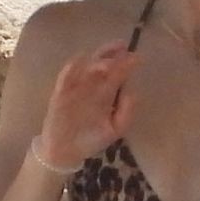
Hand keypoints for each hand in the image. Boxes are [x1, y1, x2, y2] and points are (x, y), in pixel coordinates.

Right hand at [38, 41, 137, 166]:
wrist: (67, 153)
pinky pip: (65, 79)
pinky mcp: (60, 94)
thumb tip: (133, 92)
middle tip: (122, 47)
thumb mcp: (115, 128)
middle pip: (102, 63)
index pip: (118, 74)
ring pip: (85, 67)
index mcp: (107, 93)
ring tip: (108, 63)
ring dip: (96, 62)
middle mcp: (92, 86)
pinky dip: (71, 69)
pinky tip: (80, 61)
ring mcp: (76, 88)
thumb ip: (126, 112)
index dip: (127, 64)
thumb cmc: (92, 139)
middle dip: (112, 54)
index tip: (138, 58)